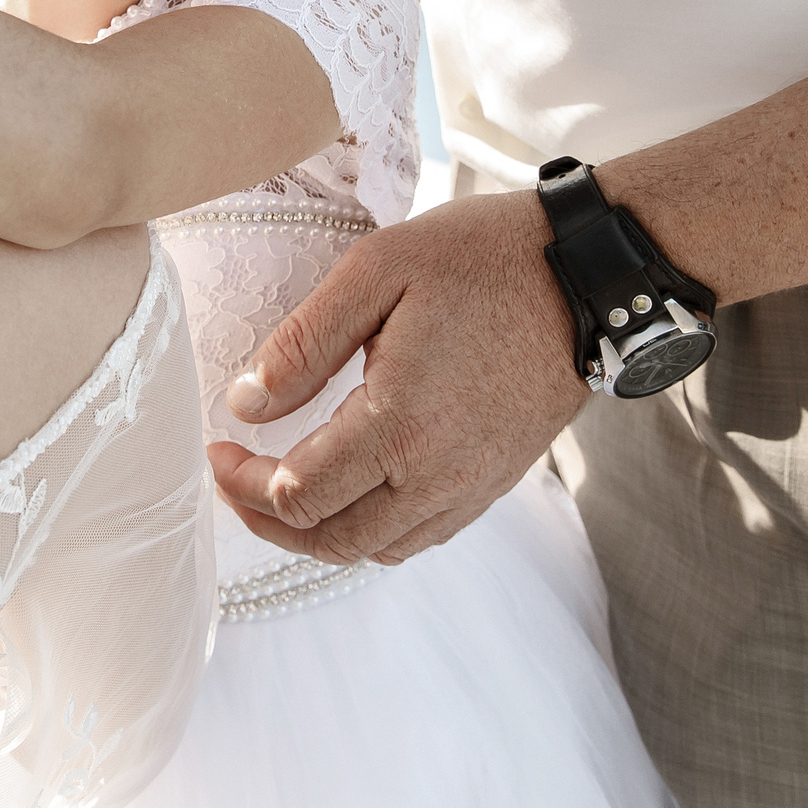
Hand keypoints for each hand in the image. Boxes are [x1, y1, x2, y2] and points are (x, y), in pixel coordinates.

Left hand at [208, 189, 588, 565]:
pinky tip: (350, 490)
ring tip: (278, 489)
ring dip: (316, 532)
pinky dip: (369, 531)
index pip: (297, 495)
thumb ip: (304, 343)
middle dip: (266, 519)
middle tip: (233, 477)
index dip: (241, 481)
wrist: (590, 275)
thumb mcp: (376, 270)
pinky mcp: (494, 482)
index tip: (217, 444)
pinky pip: (419, 537)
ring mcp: (472, 486)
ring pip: (375, 549)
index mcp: (400, 425)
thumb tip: (246, 404)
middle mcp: (437, 474)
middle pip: (330, 540)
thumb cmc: (482, 258)